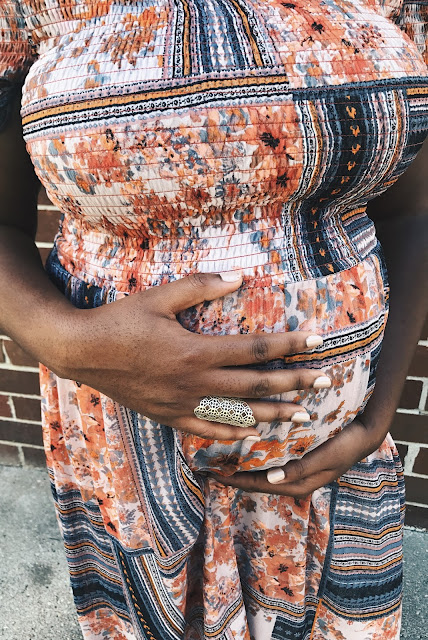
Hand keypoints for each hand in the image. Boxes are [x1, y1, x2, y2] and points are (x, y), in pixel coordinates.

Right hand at [60, 272, 330, 440]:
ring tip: (303, 416)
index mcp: (196, 351)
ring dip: (273, 415)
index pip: (255, 350)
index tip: (315, 341)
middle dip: (294, 384)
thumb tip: (239, 278)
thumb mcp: (159, 297)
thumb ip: (201, 287)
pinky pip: (207, 430)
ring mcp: (182, 404)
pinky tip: (252, 435)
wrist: (82, 352)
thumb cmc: (120, 321)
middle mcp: (195, 383)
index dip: (288, 345)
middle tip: (324, 382)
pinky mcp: (169, 416)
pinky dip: (233, 434)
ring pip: (238, 415)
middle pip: (256, 386)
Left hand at [209, 417, 385, 496]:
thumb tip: (271, 479)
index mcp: (299, 482)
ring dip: (241, 465)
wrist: (366, 430)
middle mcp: (293, 477)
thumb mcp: (327, 457)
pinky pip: (270, 459)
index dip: (235, 481)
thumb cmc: (347, 444)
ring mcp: (295, 466)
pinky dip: (254, 455)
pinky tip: (243, 446)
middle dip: (233, 475)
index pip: (259, 485)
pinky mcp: (298, 455)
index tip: (212, 475)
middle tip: (208, 467)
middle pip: (256, 480)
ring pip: (261, 470)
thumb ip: (300, 469)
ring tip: (220, 458)